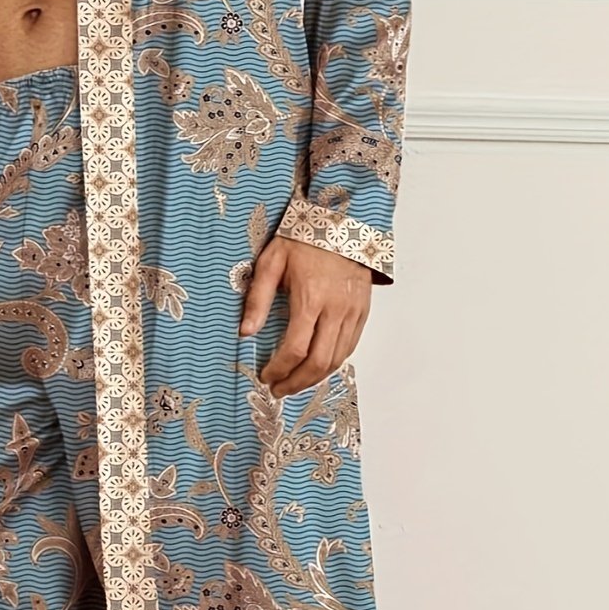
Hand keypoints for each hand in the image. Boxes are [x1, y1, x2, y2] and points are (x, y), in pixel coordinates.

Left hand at [241, 235, 371, 397]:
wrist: (343, 220)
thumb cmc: (304, 238)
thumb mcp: (271, 262)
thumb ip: (258, 299)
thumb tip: (245, 331)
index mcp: (310, 298)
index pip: (295, 348)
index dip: (279, 369)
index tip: (265, 375)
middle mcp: (336, 309)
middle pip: (318, 361)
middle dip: (297, 382)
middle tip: (278, 390)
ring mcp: (353, 311)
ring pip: (337, 358)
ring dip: (315, 378)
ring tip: (295, 384)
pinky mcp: (363, 310)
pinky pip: (350, 346)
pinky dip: (333, 362)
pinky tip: (317, 367)